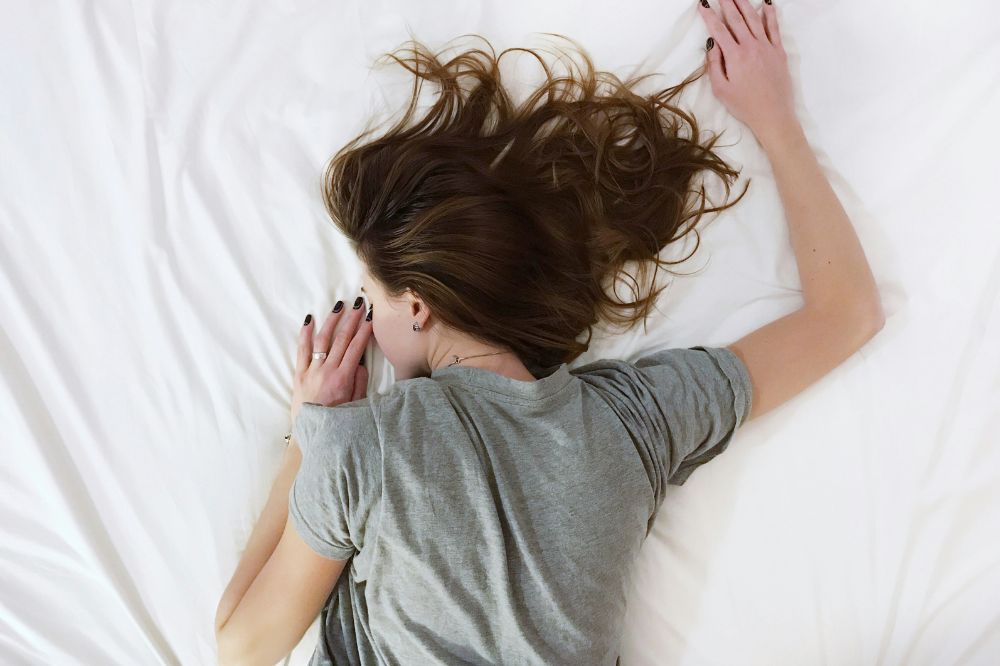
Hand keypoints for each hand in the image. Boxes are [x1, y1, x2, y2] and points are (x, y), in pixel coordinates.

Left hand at [291, 299, 371, 425]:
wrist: (312, 434)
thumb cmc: (337, 422)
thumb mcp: (356, 404)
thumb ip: (360, 382)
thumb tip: (362, 362)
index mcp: (343, 378)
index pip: (356, 347)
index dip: (364, 330)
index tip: (370, 316)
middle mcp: (327, 371)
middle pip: (342, 339)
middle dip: (352, 319)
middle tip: (359, 304)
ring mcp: (312, 371)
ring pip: (322, 340)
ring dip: (331, 321)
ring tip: (338, 306)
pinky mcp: (299, 374)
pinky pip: (301, 350)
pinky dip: (305, 334)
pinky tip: (309, 320)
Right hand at [697, 0, 796, 144]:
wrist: (773, 115)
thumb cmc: (745, 106)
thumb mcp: (721, 90)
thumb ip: (714, 65)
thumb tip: (712, 45)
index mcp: (734, 56)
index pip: (719, 30)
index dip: (709, 15)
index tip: (703, 5)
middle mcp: (751, 46)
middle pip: (736, 18)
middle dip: (727, 3)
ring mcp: (767, 47)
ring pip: (754, 18)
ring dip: (744, 3)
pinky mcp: (778, 51)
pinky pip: (774, 27)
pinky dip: (769, 14)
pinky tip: (765, 4)